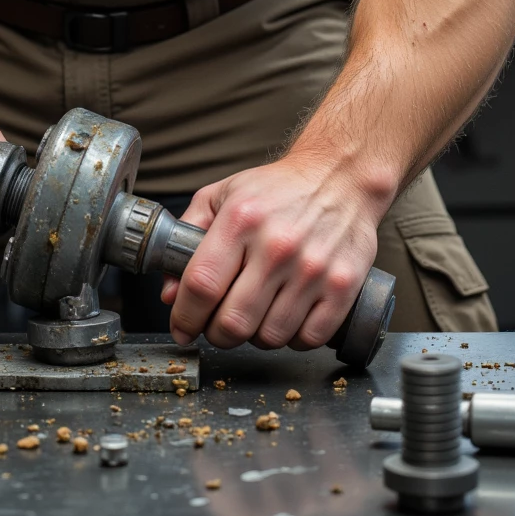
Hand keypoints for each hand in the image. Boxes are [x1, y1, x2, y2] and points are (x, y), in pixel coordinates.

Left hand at [160, 157, 381, 350]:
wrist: (340, 176)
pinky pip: (308, 339)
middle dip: (217, 334)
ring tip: (255, 317)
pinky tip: (287, 318)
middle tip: (218, 326)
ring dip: (255, 338)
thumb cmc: (278, 189)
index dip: (185, 316)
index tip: (182, 327)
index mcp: (241, 219)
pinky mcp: (343, 287)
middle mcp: (277, 245)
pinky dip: (292, 339)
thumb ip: (189, 236)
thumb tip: (170, 292)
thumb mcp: (223, 195)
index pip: (202, 285)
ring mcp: (313, 268)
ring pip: (269, 337)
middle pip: (233, 322)